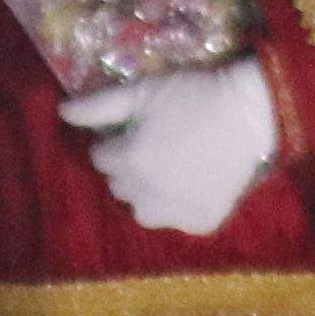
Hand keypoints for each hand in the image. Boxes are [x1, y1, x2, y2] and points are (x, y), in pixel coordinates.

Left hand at [62, 58, 282, 237]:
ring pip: (143, 210)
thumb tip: (62, 113)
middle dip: (128, 167)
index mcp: (128, 163)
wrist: (252, 114)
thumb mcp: (143, 92)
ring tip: (171, 168)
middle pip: (119, 186)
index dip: (116, 141)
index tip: (136, 128)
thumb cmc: (195, 96)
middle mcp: (146, 197)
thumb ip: (99, 106)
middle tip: (155, 144)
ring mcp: (175, 214)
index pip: (101, 158)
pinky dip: (179, 206)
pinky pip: (176, 220)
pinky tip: (194, 183)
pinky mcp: (201, 223)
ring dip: (148, 193)